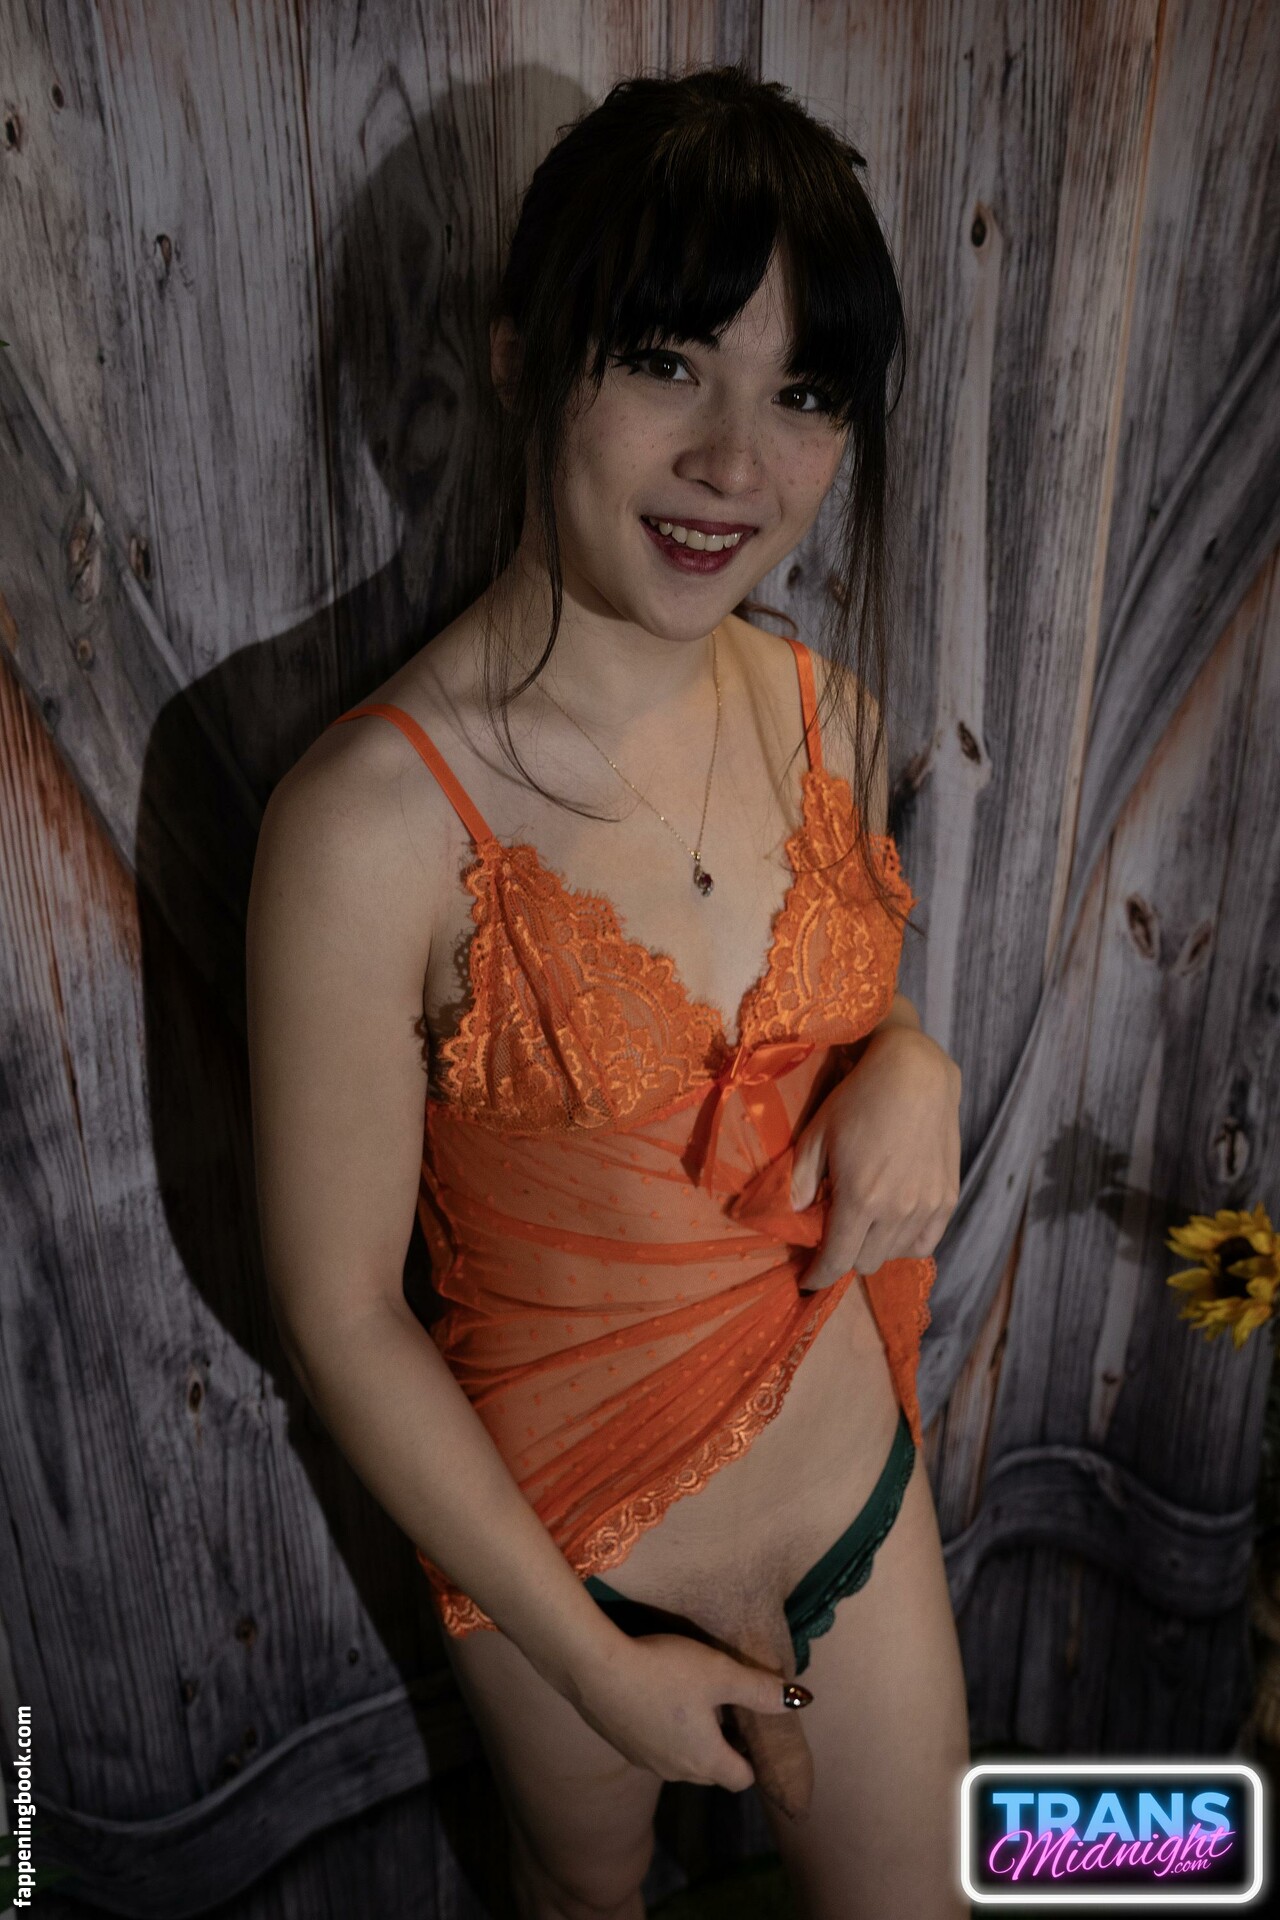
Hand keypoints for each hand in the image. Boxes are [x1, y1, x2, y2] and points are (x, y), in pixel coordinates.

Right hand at [567, 1629, 805, 1795]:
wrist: (595, 1669)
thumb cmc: (665, 1670)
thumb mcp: (720, 1672)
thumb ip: (761, 1690)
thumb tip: (801, 1699)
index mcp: (706, 1759)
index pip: (742, 1779)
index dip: (751, 1756)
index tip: (747, 1725)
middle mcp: (677, 1771)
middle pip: (712, 1771)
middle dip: (723, 1747)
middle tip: (722, 1707)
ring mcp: (645, 1762)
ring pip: (681, 1760)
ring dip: (691, 1739)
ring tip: (689, 1698)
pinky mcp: (621, 1747)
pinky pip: (654, 1748)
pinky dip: (662, 1731)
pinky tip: (654, 1696)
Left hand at [790, 1026, 960, 1290]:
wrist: (916, 1075)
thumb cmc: (857, 1100)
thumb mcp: (816, 1136)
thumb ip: (800, 1181)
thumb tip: (792, 1216)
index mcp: (860, 1198)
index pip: (837, 1260)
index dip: (818, 1276)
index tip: (807, 1280)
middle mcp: (897, 1211)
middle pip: (865, 1262)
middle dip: (844, 1256)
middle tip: (834, 1234)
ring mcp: (927, 1207)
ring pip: (895, 1255)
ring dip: (874, 1248)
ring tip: (864, 1223)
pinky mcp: (947, 1199)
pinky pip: (925, 1243)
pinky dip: (905, 1243)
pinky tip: (893, 1224)